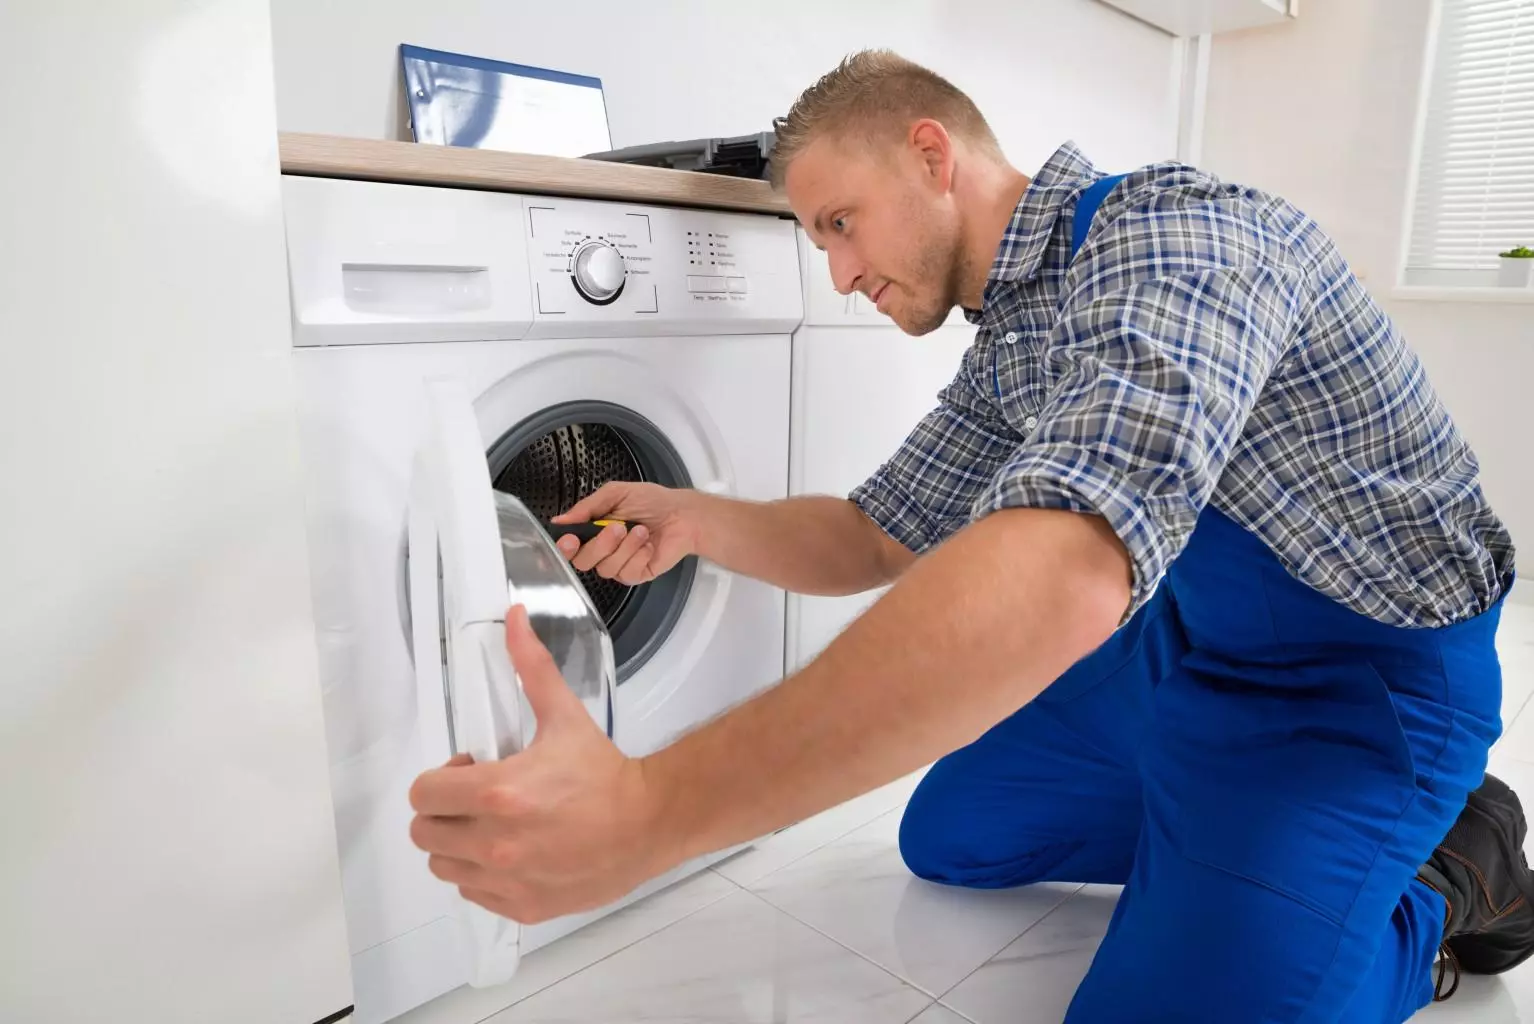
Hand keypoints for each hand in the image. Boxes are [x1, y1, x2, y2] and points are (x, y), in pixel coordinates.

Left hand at [407, 606, 677, 923]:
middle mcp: (495, 842)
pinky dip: (483, 876)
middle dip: (444, 812)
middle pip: (424, 833)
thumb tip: (513, 618)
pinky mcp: (521, 905)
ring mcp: (506, 879)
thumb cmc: (604, 773)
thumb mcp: (564, 716)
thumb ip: (532, 667)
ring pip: (444, 866)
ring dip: (459, 845)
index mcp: (498, 793)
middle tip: (478, 799)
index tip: (467, 772)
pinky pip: (472, 893)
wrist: (649, 823)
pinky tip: (513, 853)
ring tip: (494, 827)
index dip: (440, 780)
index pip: (423, 794)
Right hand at [552, 481, 700, 584]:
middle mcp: (603, 550)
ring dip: (625, 547)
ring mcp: (619, 565)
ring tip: (641, 531)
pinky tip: (648, 545)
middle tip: (618, 528)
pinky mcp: (636, 575)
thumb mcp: (617, 493)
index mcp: (593, 530)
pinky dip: (638, 556)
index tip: (570, 539)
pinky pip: (626, 574)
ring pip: (606, 568)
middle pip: (582, 561)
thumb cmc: (652, 502)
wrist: (683, 514)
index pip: (569, 546)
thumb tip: (560, 520)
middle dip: (600, 545)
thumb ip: (588, 507)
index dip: (565, 547)